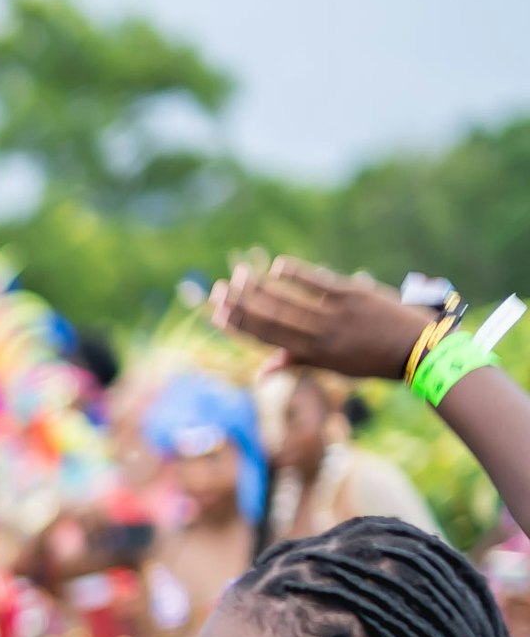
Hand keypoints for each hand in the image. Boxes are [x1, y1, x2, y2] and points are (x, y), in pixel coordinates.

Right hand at [208, 252, 432, 382]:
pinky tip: (277, 264)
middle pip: (269, 317)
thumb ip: (299, 362)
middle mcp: (319, 335)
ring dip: (260, 286)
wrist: (419, 349)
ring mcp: (335, 314)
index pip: (266, 338)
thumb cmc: (375, 361)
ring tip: (239, 274)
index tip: (216, 313)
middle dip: (240, 303)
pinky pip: (318, 281)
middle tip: (218, 289)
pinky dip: (296, 273)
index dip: (238, 326)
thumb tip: (261, 371)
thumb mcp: (336, 368)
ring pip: (288, 300)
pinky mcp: (353, 294)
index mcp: (313, 354)